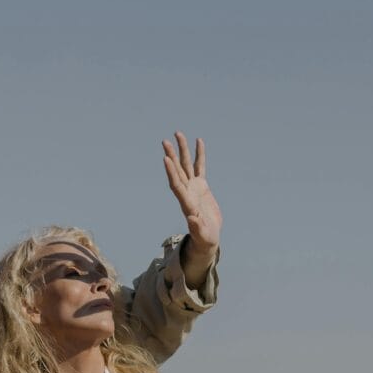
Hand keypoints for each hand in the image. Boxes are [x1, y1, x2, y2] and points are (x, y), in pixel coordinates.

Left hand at [163, 133, 221, 263]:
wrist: (207, 237)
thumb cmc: (204, 238)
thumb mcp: (202, 234)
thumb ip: (196, 226)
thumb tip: (191, 219)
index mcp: (186, 202)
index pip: (176, 184)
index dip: (171, 172)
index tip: (165, 158)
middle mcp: (187, 192)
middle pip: (178, 171)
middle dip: (172, 156)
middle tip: (165, 141)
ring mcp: (193, 188)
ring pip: (187, 165)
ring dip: (182, 150)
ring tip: (178, 134)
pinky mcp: (201, 186)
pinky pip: (200, 167)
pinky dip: (199, 155)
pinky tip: (198, 141)